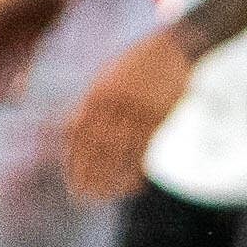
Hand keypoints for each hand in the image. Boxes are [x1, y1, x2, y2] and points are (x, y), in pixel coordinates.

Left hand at [63, 33, 189, 203]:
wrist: (174, 48)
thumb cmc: (139, 62)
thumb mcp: (108, 77)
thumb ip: (93, 103)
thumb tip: (72, 128)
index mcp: (96, 94)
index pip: (78, 136)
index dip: (74, 162)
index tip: (73, 182)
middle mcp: (112, 103)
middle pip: (95, 147)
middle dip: (88, 175)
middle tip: (83, 198)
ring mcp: (135, 110)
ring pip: (119, 152)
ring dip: (110, 178)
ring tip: (105, 198)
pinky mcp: (158, 116)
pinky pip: (144, 149)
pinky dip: (137, 170)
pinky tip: (133, 186)